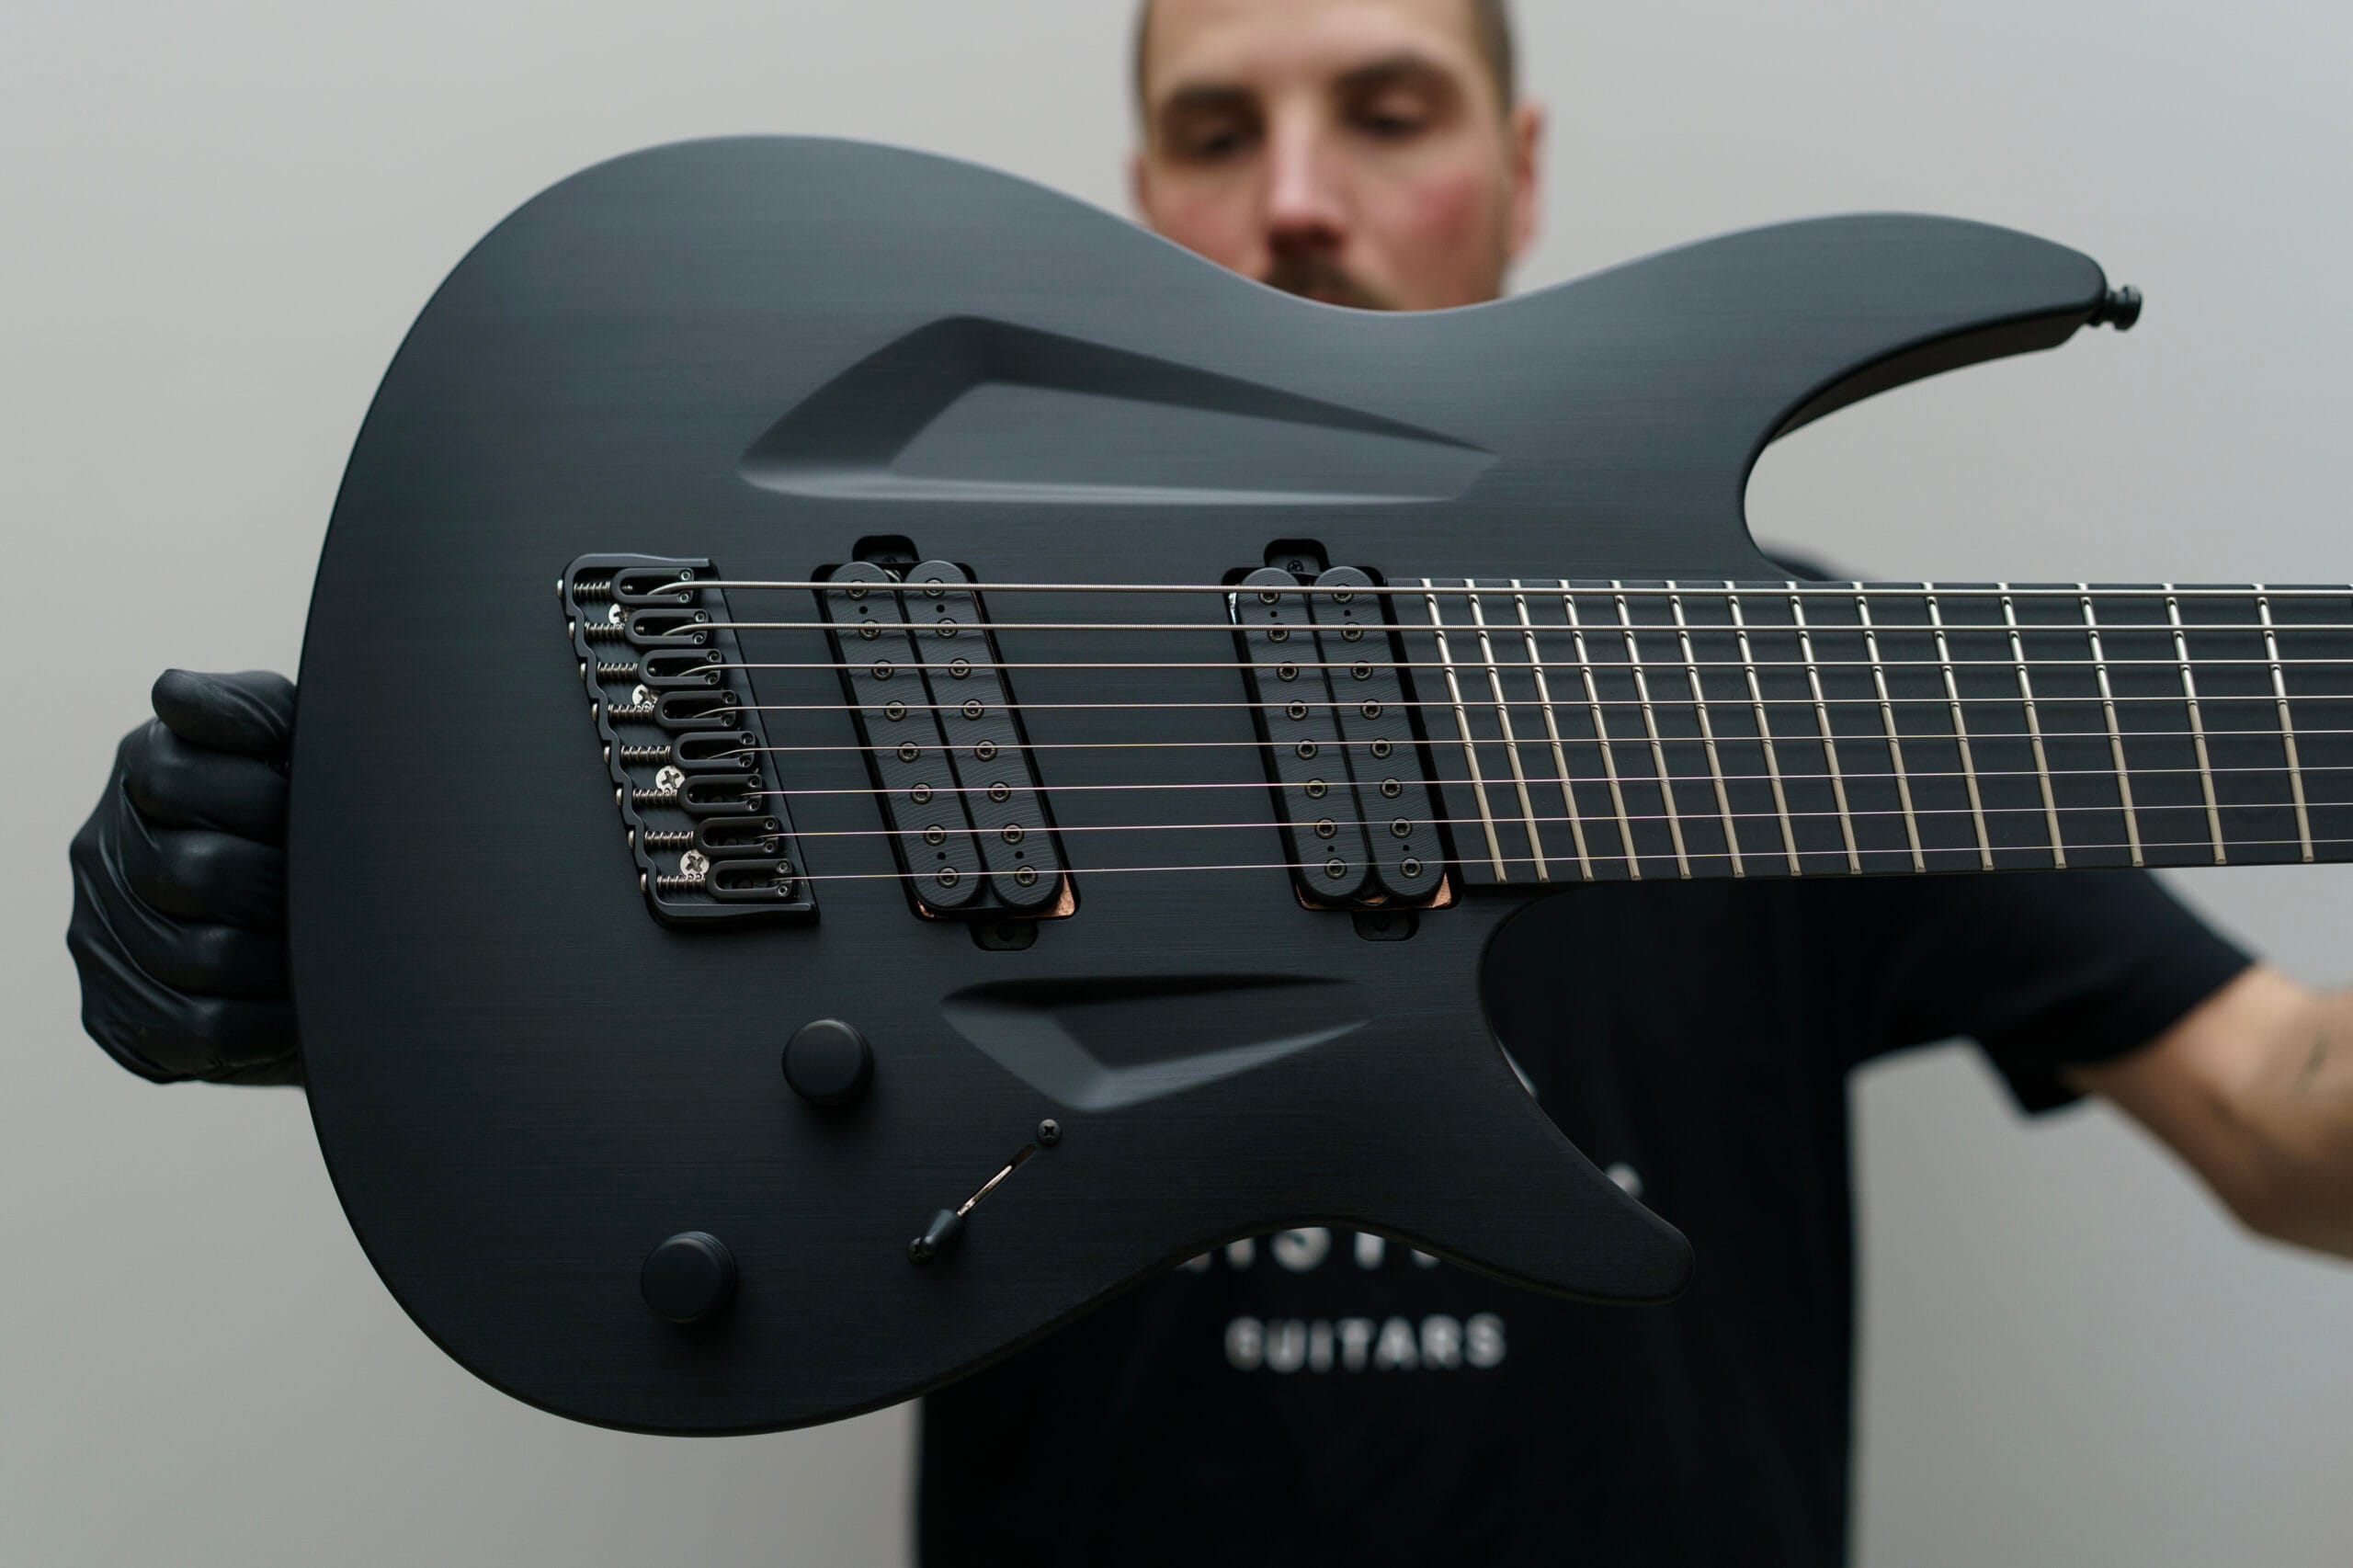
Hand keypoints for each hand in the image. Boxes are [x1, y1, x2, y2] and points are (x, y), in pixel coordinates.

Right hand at [67, 670, 300, 1084]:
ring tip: (328, 943)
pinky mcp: (120, 1020)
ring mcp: (101, 938)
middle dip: (284, 882)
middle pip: (194, 872)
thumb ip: (250, 710)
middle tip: (335, 886)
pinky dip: (271, 1019)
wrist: (346, 926)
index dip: (260, 797)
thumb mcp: (303, 744)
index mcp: (144, 770)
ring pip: (201, 955)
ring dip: (285, 955)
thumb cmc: (324, 816)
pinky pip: (202, 1028)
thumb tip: (172, 696)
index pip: (171, 777)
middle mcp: (101, 853)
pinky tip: (307, 998)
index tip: (309, 804)